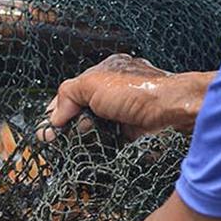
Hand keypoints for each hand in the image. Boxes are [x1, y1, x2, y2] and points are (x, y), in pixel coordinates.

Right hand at [46, 54, 213, 138]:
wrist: (173, 108)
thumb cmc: (137, 91)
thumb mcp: (92, 84)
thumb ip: (68, 96)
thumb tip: (54, 117)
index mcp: (105, 71)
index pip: (72, 90)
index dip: (57, 110)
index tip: (47, 130)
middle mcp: (116, 88)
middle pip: (83, 108)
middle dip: (70, 124)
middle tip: (59, 140)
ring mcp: (125, 109)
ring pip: (97, 124)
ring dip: (86, 135)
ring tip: (79, 144)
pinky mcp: (135, 128)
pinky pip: (112, 137)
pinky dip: (103, 144)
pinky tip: (95, 149)